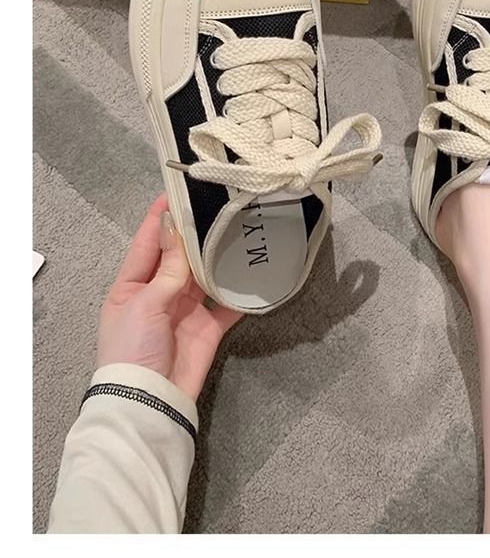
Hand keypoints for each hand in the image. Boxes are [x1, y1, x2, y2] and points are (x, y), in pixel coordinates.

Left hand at [96, 194, 242, 400]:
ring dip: (218, 258)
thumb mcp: (145, 304)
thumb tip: (175, 227)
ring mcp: (185, 310)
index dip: (161, 217)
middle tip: (218, 206)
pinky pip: (227, 305)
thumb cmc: (134, 349)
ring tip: (239, 231)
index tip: (177, 189)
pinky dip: (240, 293)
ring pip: (204, 276)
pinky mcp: (208, 328)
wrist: (150, 402)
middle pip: (179, 256)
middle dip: (195, 233)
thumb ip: (168, 268)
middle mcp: (159, 293)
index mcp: (132, 285)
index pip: (148, 242)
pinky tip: (255, 274)